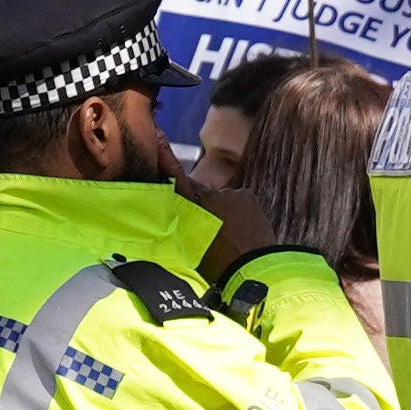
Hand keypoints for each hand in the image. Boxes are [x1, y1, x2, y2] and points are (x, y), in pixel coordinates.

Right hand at [166, 144, 275, 280]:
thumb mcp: (188, 245)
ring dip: (223, 209)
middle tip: (208, 226)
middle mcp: (211, 194)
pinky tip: (242, 229)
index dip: (167, 162)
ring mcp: (232, 194)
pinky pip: (238, 200)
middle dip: (201, 203)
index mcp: (192, 205)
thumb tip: (177, 217)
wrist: (252, 269)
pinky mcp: (248, 196)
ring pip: (221, 198)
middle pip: (201, 192)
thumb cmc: (216, 264)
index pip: (176, 177)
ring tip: (229, 234)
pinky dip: (239, 211)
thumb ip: (180, 225)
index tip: (158, 141)